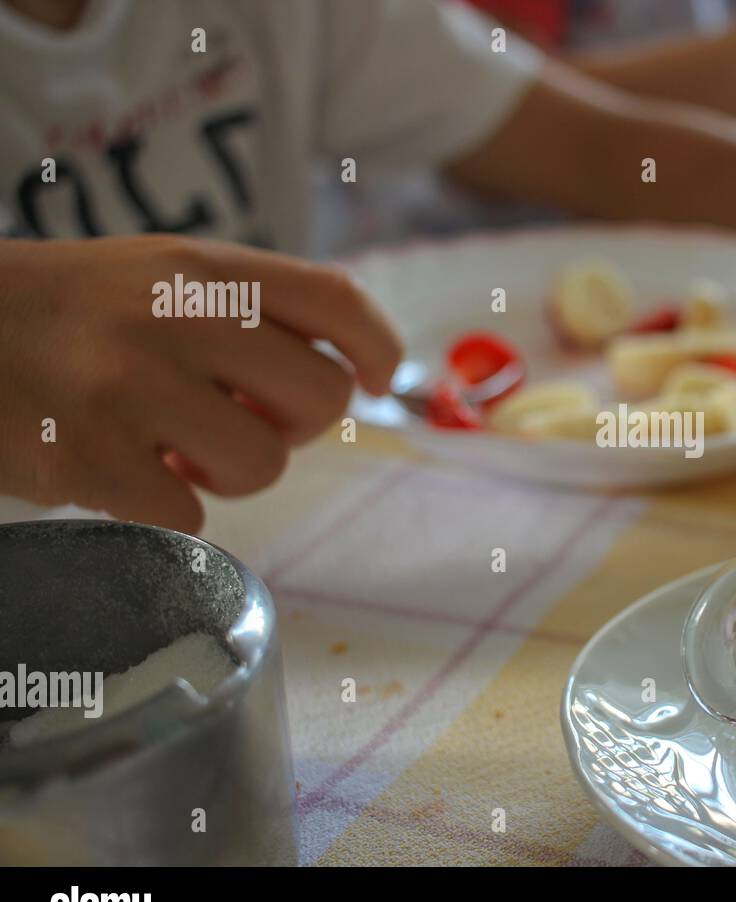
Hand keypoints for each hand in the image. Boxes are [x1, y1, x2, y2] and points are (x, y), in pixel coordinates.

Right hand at [0, 235, 402, 531]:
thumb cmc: (67, 314)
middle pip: (322, 397)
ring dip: (228, 474)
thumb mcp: (156, 276)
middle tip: (243, 423)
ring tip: (171, 449)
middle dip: (296, 427)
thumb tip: (343, 378)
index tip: (381, 381)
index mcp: (202, 265)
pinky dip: (165, 507)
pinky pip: (190, 513)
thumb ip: (247, 312)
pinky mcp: (92, 455)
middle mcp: (179, 314)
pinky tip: (123, 473)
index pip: (336, 300)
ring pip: (262, 464)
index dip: (379, 347)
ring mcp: (133, 383)